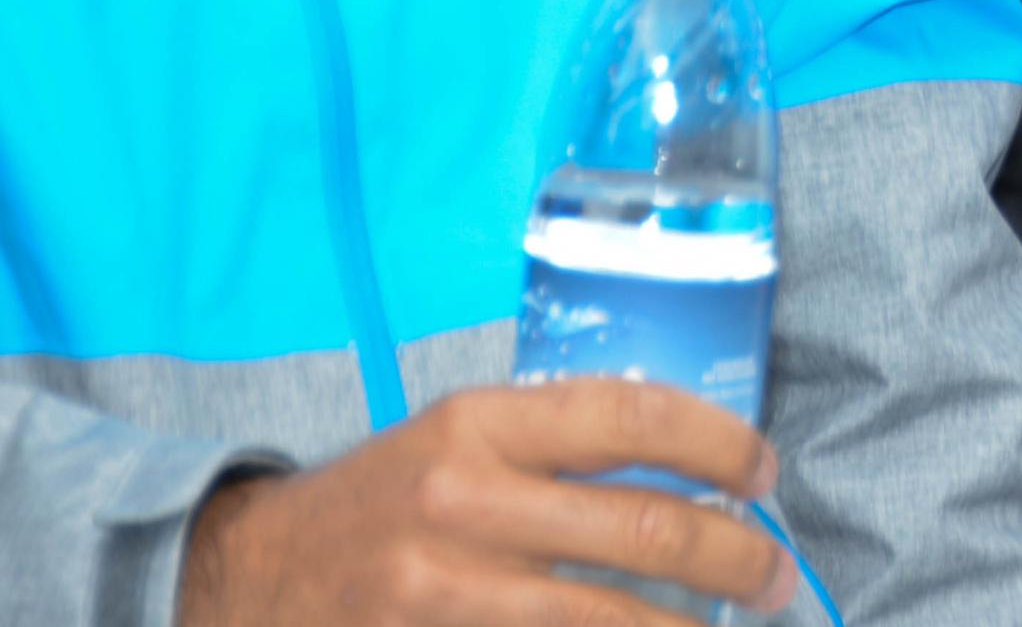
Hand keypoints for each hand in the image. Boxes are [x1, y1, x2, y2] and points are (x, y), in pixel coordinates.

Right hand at [177, 380, 791, 624]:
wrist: (244, 580)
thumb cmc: (380, 504)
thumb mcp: (455, 440)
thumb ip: (553, 443)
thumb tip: (689, 467)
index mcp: (476, 424)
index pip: (633, 416)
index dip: (720, 445)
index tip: (766, 473)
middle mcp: (462, 501)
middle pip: (644, 530)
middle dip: (736, 558)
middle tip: (777, 576)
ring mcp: (443, 592)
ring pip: (610, 619)